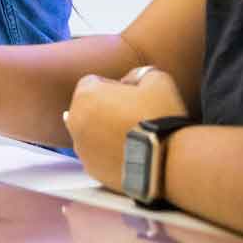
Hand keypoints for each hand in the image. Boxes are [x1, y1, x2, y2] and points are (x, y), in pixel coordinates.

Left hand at [62, 68, 188, 192]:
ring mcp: (81, 148)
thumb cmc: (160, 116)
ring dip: (104, 131)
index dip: (112, 85)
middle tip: (133, 115)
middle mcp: (75, 121)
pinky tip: (130, 152)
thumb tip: (129, 81)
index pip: (92, 82)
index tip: (131, 95)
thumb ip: (137, 74)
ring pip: (89, 132)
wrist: (167, 161)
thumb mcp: (156, 79)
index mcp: (86, 95)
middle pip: (87, 107)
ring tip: (133, 135)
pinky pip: (96, 154)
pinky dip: (108, 152)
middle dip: (104, 108)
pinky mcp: (91, 169)